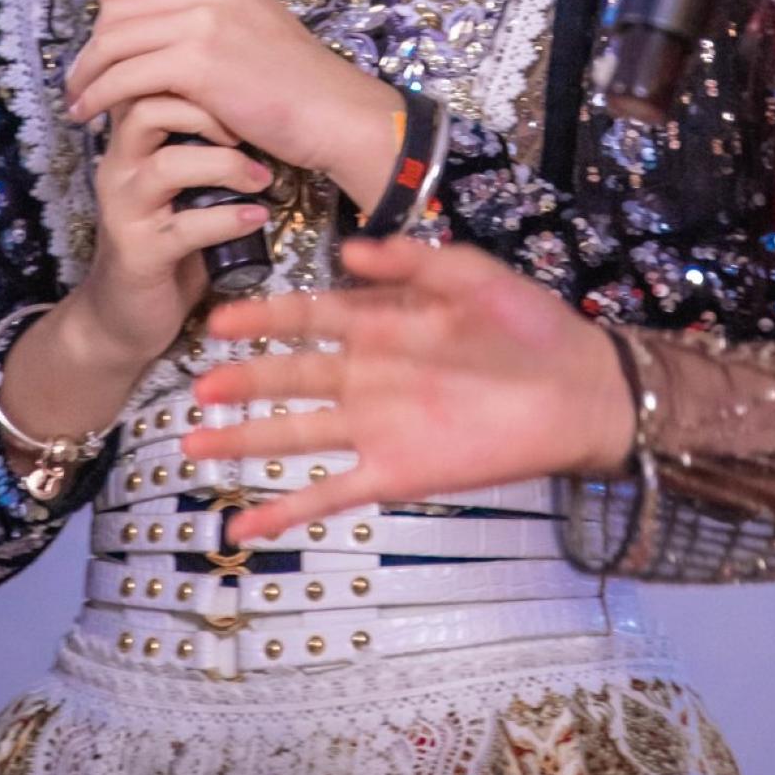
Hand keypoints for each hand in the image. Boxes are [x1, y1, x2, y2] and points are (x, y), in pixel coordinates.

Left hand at [66, 0, 402, 211]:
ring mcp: (203, 21)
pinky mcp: (197, 63)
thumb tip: (147, 30)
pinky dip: (99, 97)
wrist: (333, 112)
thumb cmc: (295, 82)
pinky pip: (124, 76)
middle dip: (92, 45)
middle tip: (86, 78)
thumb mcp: (249, 23)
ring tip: (79, 101)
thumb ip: (204, 14)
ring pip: (112, 40)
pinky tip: (92, 115)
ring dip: (87, 75)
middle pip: (116, 5)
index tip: (107, 29)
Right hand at [72, 91, 271, 369]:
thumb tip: (259, 99)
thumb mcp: (181, 180)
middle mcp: (118, 167)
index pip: (145, 81)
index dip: (193, 75)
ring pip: (167, 164)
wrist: (124, 315)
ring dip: (224, 165)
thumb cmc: (166, 236)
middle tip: (251, 131)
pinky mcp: (138, 254)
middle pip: (147, 108)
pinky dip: (227, 220)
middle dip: (208, 111)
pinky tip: (256, 219)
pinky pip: (183, 227)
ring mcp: (124, 210)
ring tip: (262, 180)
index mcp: (128, 142)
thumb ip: (200, 139)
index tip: (241, 89)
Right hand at [183, 237, 636, 543]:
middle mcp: (370, 374)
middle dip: (243, 380)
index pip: (310, 316)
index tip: (219, 319)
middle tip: (196, 386)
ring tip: (197, 445)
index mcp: (384, 323)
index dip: (264, 318)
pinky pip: (330, 494)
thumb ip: (411, 260)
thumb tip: (350, 247)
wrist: (578, 389)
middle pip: (291, 376)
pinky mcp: (395, 471)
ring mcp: (377, 426)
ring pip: (296, 434)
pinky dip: (287, 512)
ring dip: (247, 441)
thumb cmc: (529, 325)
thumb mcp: (471, 273)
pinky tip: (245, 526)